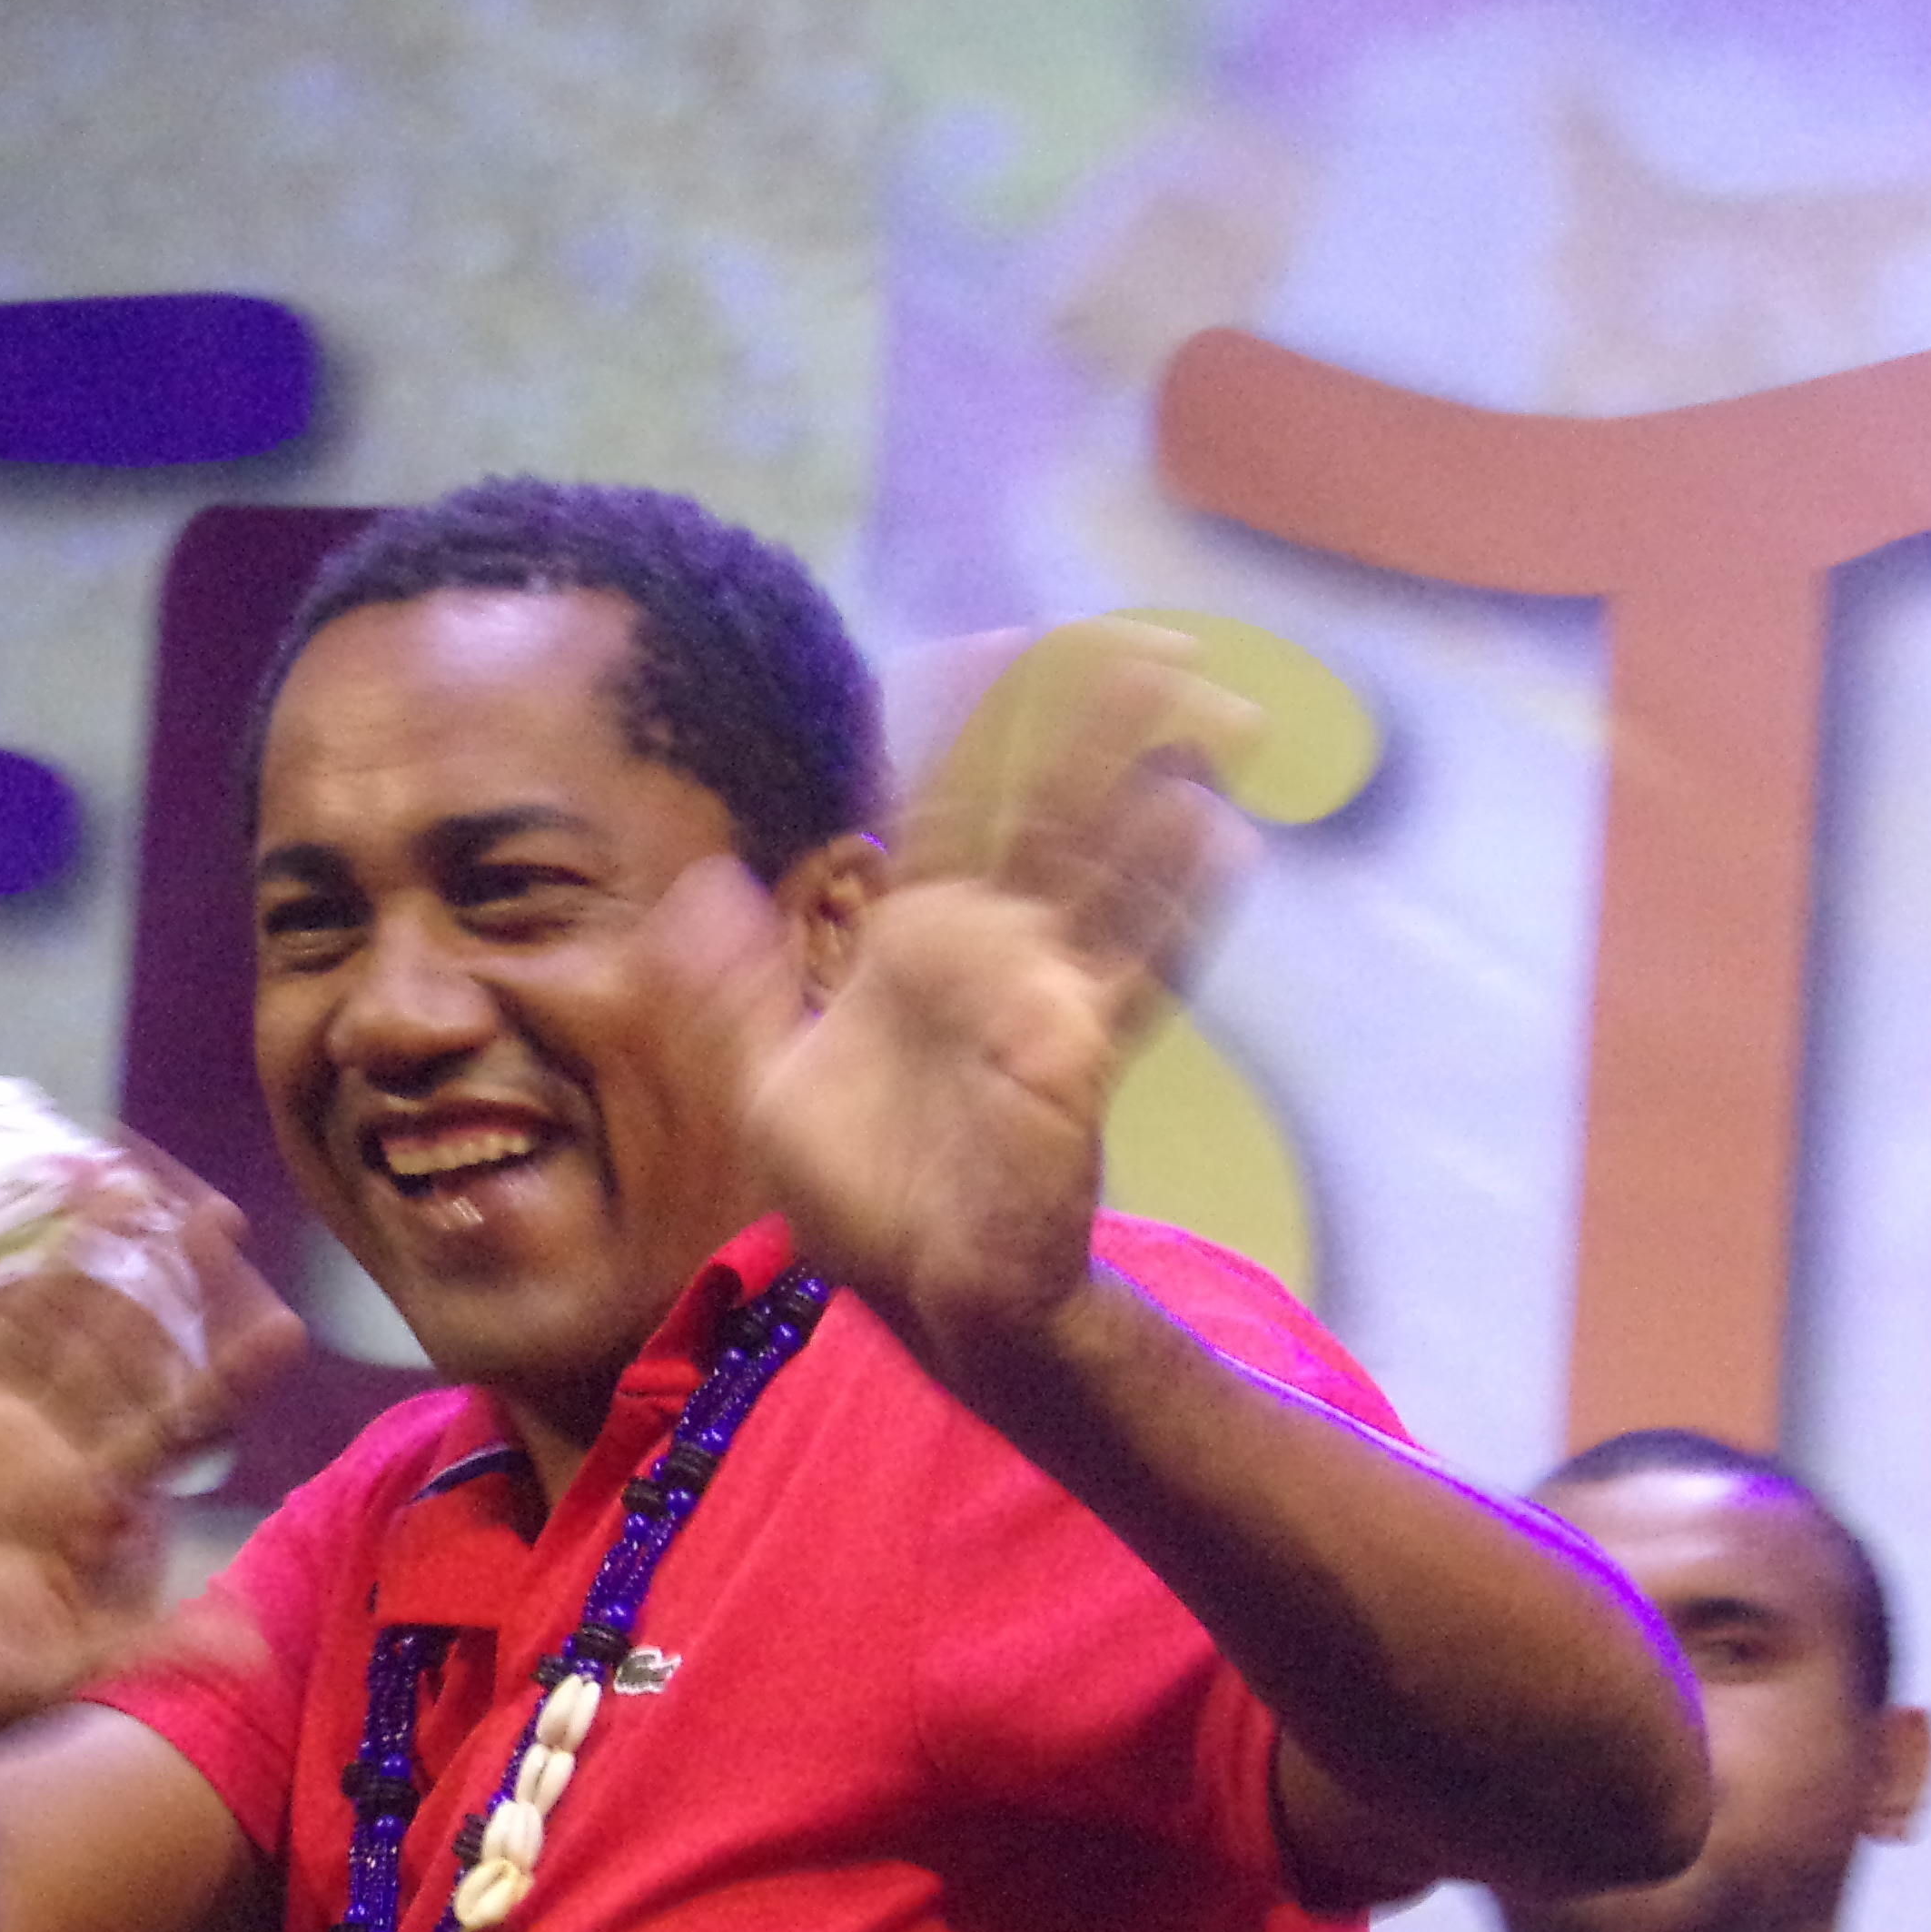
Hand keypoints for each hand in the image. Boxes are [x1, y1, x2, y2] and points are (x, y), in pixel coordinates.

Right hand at [0, 1177, 298, 1774]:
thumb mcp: (46, 1681)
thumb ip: (141, 1651)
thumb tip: (248, 1652)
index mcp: (81, 1504)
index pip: (170, 1428)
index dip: (226, 1377)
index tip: (289, 1325)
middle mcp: (32, 1447)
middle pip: (111, 1346)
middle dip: (164, 1281)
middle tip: (221, 1216)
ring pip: (25, 1318)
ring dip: (71, 1255)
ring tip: (121, 1185)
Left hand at [676, 619, 1259, 1388]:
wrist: (922, 1298)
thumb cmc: (854, 1197)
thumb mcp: (762, 1083)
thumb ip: (734, 983)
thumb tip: (709, 880)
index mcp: (913, 936)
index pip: (943, 797)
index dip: (967, 717)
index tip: (993, 633)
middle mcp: (989, 947)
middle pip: (1047, 806)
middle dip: (1096, 723)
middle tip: (1153, 639)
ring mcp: (1042, 993)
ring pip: (1108, 866)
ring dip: (1157, 789)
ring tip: (1211, 710)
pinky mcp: (1079, 1050)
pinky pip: (1139, 966)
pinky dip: (1179, 906)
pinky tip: (1221, 840)